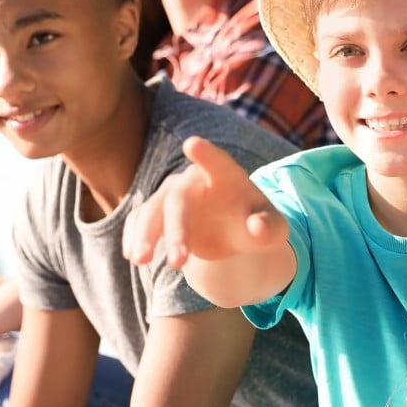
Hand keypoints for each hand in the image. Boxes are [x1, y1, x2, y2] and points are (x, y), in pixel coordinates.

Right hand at [124, 137, 284, 269]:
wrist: (235, 233)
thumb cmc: (258, 225)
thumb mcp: (273, 230)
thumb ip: (269, 229)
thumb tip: (257, 228)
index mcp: (225, 175)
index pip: (216, 162)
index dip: (206, 154)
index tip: (192, 144)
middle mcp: (193, 181)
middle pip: (178, 198)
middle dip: (176, 229)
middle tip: (179, 262)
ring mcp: (172, 196)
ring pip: (152, 210)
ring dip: (145, 234)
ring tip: (141, 261)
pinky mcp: (158, 213)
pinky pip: (140, 221)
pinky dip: (134, 236)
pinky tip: (132, 256)